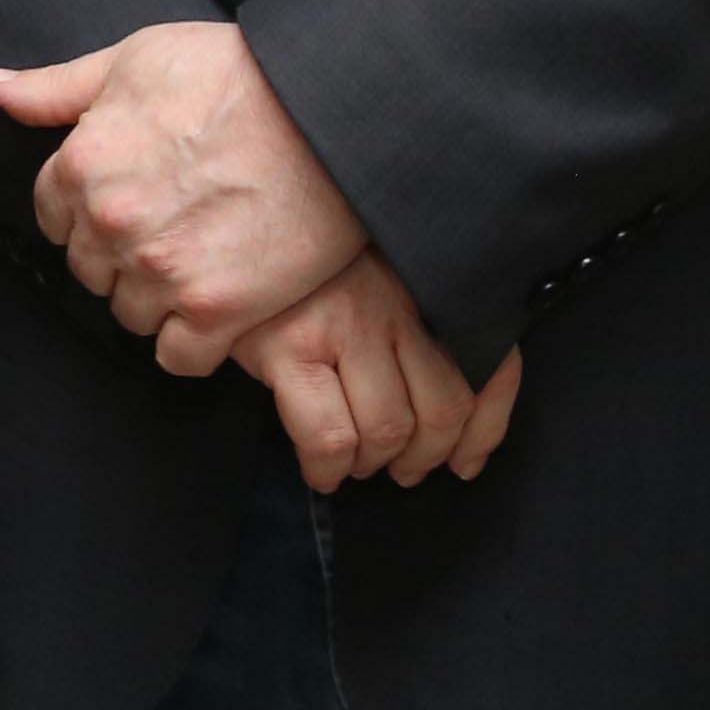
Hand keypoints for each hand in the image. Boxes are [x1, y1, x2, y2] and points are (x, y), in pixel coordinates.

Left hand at [0, 21, 367, 371]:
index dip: (88, 213)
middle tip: (172, 232)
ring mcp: (162, 270)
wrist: (328, 107)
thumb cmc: (235, 73)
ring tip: (201, 263)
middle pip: (90, 269)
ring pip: (130, 314)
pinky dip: (194, 342)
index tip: (128, 206)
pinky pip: (178, 356)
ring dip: (157, 299)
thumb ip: (54, 88)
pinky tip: (219, 308)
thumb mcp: (133, 59)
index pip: (53, 216)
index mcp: (82, 163)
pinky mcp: (218, 310)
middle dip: (120, 256)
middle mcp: (111, 222)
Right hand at [229, 253, 525, 490]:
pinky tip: (320, 469)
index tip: (466, 461)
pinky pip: (331, 438)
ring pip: (390, 430)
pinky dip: (329, 469)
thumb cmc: (296, 271)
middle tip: (402, 469)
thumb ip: (408, 323)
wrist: (219, 239)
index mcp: (417, 287)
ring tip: (353, 463)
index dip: (487, 429)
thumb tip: (448, 415)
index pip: (490, 363)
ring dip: (373, 465)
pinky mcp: (288, 349)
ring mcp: (341, 326)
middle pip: (443, 410)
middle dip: (425, 458)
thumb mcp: (367, 279)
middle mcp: (390, 303)